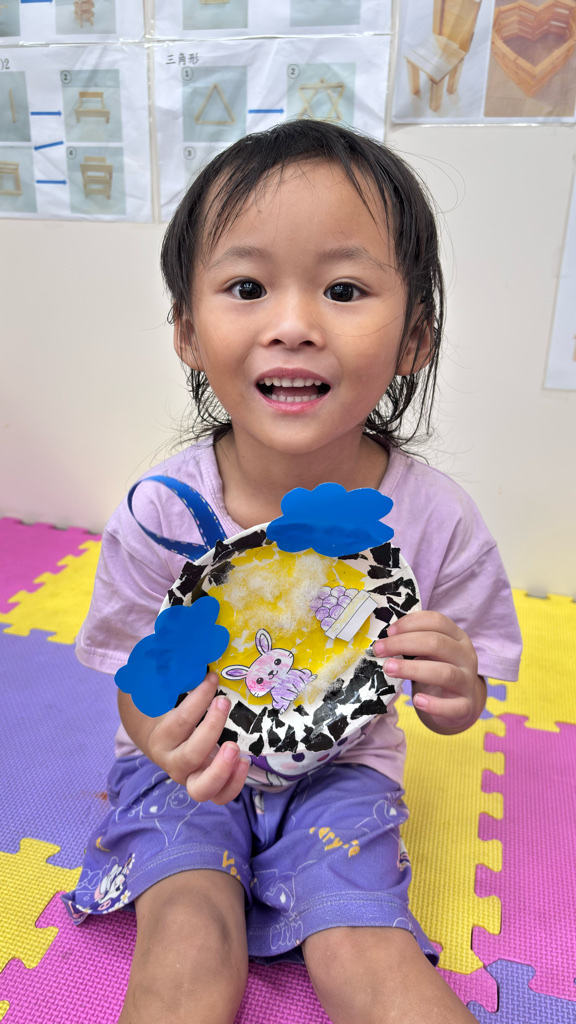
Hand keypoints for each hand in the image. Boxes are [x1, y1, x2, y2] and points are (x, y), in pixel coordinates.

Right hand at [145, 672, 249, 803]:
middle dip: (210, 730)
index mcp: (160, 738)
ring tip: (236, 748)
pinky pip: (220, 796)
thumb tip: (181, 639)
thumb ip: (169, 670)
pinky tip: (245, 761)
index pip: (179, 721)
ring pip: (202, 789)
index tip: (212, 678)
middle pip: (190, 756)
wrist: (163, 741)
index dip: (197, 699)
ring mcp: (191, 777)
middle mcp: (173, 762)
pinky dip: (234, 784)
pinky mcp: (209, 785)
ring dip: (221, 770)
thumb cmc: (168, 710)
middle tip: (224, 703)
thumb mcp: (163, 689)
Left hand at [372, 611, 484, 733]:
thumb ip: (414, 643)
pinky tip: (417, 701)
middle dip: (403, 643)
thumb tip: (384, 641)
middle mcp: (466, 656)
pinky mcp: (466, 706)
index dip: (411, 623)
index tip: (389, 631)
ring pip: (445, 673)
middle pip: (437, 644)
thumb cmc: (438, 670)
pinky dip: (434, 704)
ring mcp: (467, 682)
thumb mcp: (431, 653)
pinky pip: (454, 706)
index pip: (437, 621)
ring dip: (413, 670)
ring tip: (389, 669)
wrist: (461, 702)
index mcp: (458, 637)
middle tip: (379, 650)